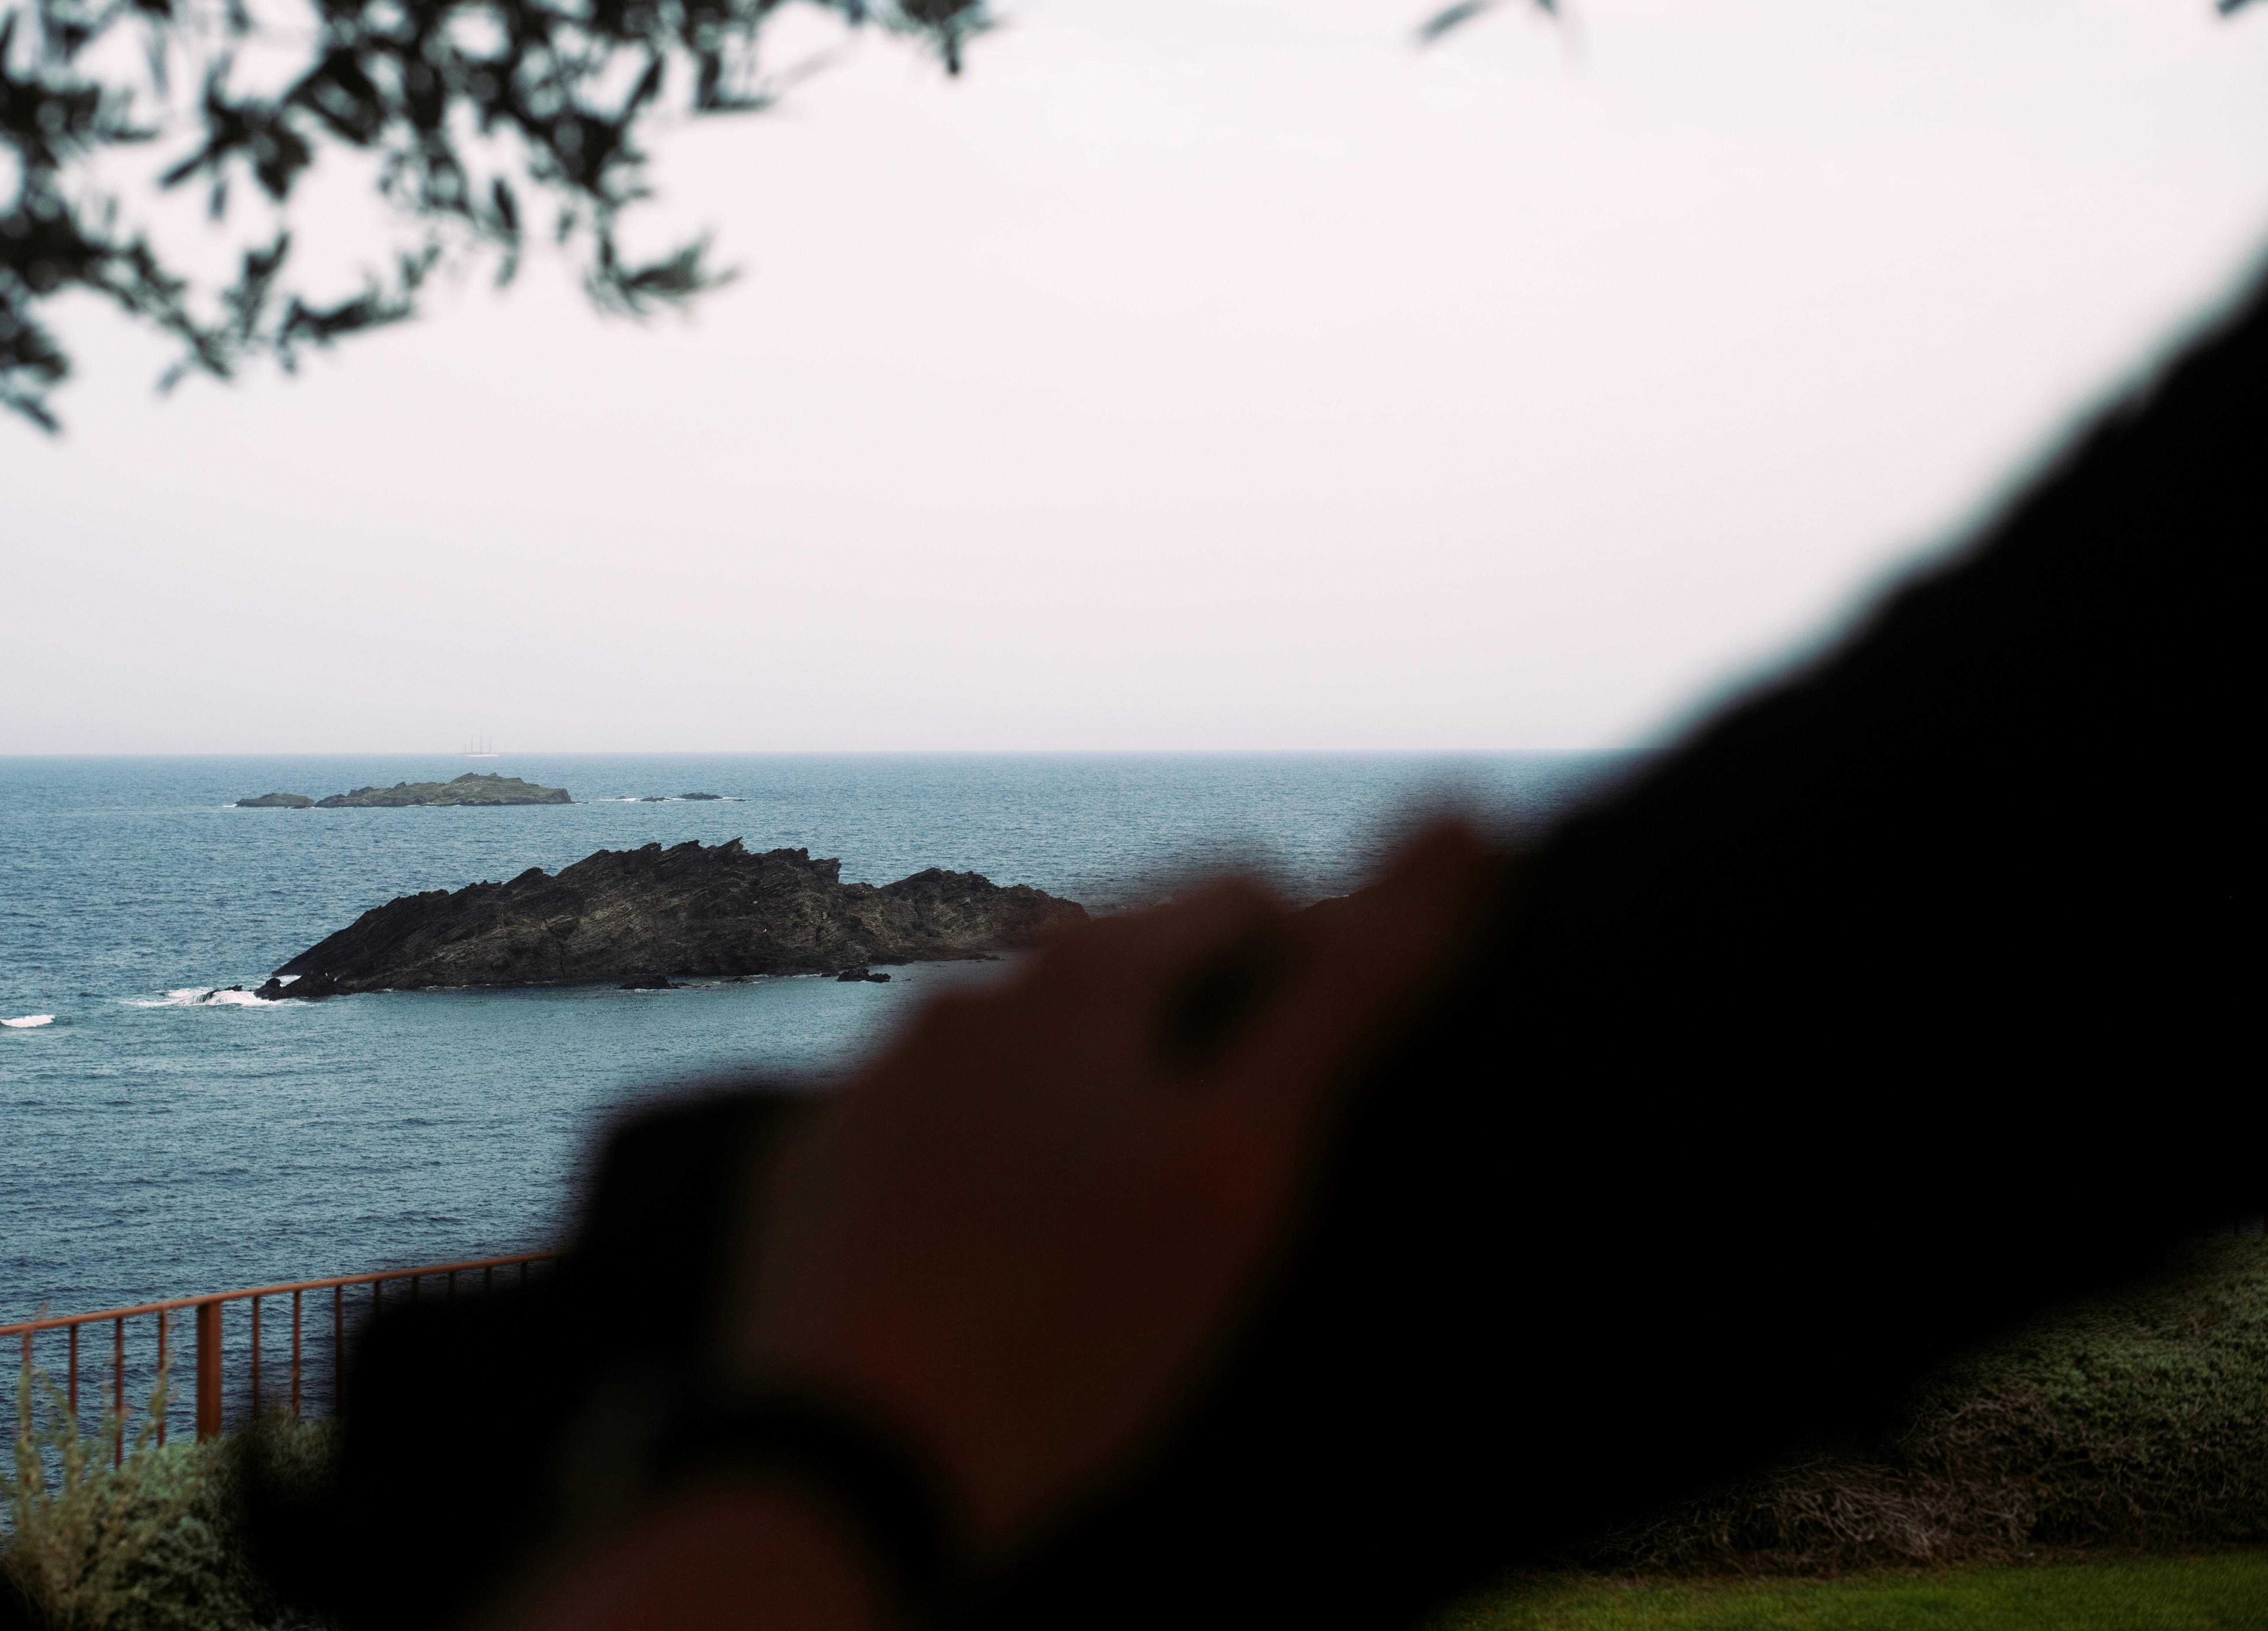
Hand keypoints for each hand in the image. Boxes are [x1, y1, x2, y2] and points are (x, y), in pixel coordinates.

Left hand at [725, 821, 1500, 1559]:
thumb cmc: (1074, 1318)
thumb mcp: (1251, 1157)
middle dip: (1196, 1022)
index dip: (1313, 951)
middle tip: (1249, 1141)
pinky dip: (987, 1166)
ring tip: (1129, 1210)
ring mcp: (873, 1086)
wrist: (844, 1464)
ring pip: (1016, 1051)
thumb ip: (1356, 989)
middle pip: (1119, 967)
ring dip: (1084, 1094)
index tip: (1343, 1047)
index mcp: (1077, 979)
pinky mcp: (817, 1172)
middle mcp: (962, 1002)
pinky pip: (929, 1133)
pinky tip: (1012, 1254)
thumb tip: (1462, 815)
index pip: (1236, 897)